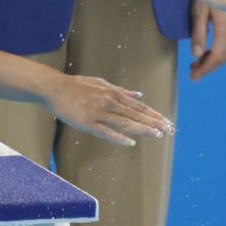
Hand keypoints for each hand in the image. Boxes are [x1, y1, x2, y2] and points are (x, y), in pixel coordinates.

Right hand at [46, 74, 174, 146]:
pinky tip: (130, 143)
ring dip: (143, 129)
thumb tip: (138, 95)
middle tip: (169, 130)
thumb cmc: (77, 85)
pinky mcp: (87, 123)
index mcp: (114, 93)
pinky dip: (119, 137)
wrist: (55, 88)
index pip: (139, 106)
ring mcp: (99, 113)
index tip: (166, 122)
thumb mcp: (102, 83)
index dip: (154, 115)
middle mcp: (109, 102)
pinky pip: (106, 132)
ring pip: (125, 123)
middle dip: (154, 123)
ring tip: (157, 135)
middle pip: (136, 114)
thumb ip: (121, 90)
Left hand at [189, 0, 225, 80]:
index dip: (206, 69)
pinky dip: (215, 52)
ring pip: (225, 52)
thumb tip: (196, 55)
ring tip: (195, 65)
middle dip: (208, 67)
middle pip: (223, 57)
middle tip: (192, 74)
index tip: (193, 78)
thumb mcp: (199, 9)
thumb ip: (198, 32)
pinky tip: (205, 53)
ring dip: (211, 60)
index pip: (218, 56)